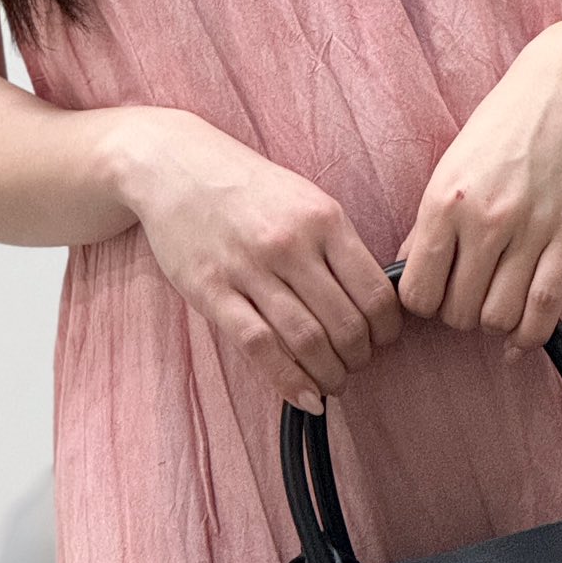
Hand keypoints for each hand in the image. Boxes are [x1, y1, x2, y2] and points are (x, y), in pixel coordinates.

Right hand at [108, 107, 403, 411]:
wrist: (173, 165)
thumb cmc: (248, 189)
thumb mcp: (306, 200)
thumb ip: (339, 246)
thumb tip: (376, 303)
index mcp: (323, 219)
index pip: (375, 293)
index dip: (387, 331)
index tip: (383, 341)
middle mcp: (290, 244)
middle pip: (346, 324)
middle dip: (359, 358)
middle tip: (356, 365)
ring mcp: (249, 269)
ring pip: (307, 341)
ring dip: (330, 374)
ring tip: (334, 383)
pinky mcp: (212, 291)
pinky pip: (259, 347)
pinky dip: (289, 381)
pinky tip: (306, 397)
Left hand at [395, 11, 561, 357]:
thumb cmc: (501, 130)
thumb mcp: (449, 169)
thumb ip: (426, 226)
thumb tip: (406, 277)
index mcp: (444, 203)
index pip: (418, 294)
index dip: (424, 306)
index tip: (436, 294)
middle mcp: (484, 221)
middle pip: (458, 312)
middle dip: (460, 316)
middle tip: (469, 296)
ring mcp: (529, 232)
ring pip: (499, 317)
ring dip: (494, 324)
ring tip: (496, 304)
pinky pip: (544, 309)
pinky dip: (528, 337)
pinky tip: (518, 339)